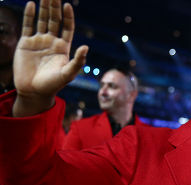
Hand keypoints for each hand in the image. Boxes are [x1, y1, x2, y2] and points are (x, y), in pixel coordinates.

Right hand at [13, 0, 87, 115]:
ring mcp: (38, 41)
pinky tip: (32, 4)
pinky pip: (28, 26)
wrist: (34, 91)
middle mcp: (52, 42)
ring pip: (41, 20)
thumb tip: (86, 47)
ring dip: (43, 8)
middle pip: (54, 20)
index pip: (67, 27)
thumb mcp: (68, 74)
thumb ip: (78, 61)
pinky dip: (29, 15)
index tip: (67, 5)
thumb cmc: (53, 85)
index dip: (68, 17)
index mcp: (63, 47)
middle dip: (54, 8)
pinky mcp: (25, 43)